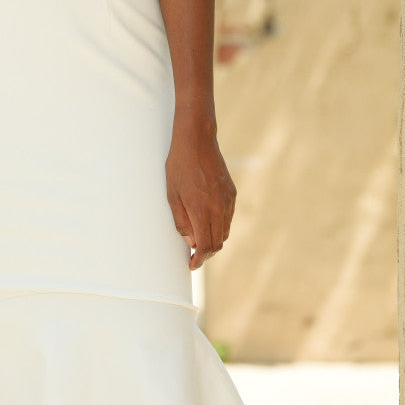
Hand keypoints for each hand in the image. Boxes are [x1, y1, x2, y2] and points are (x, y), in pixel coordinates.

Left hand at [164, 122, 235, 269]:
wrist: (197, 140)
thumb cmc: (179, 166)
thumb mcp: (172, 195)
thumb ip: (181, 222)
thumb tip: (190, 242)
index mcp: (202, 210)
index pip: (206, 246)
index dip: (199, 259)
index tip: (192, 264)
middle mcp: (219, 208)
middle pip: (218, 242)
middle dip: (206, 252)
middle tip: (193, 254)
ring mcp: (228, 200)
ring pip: (225, 231)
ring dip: (213, 239)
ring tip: (198, 237)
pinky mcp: (232, 193)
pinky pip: (228, 218)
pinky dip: (219, 226)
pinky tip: (207, 221)